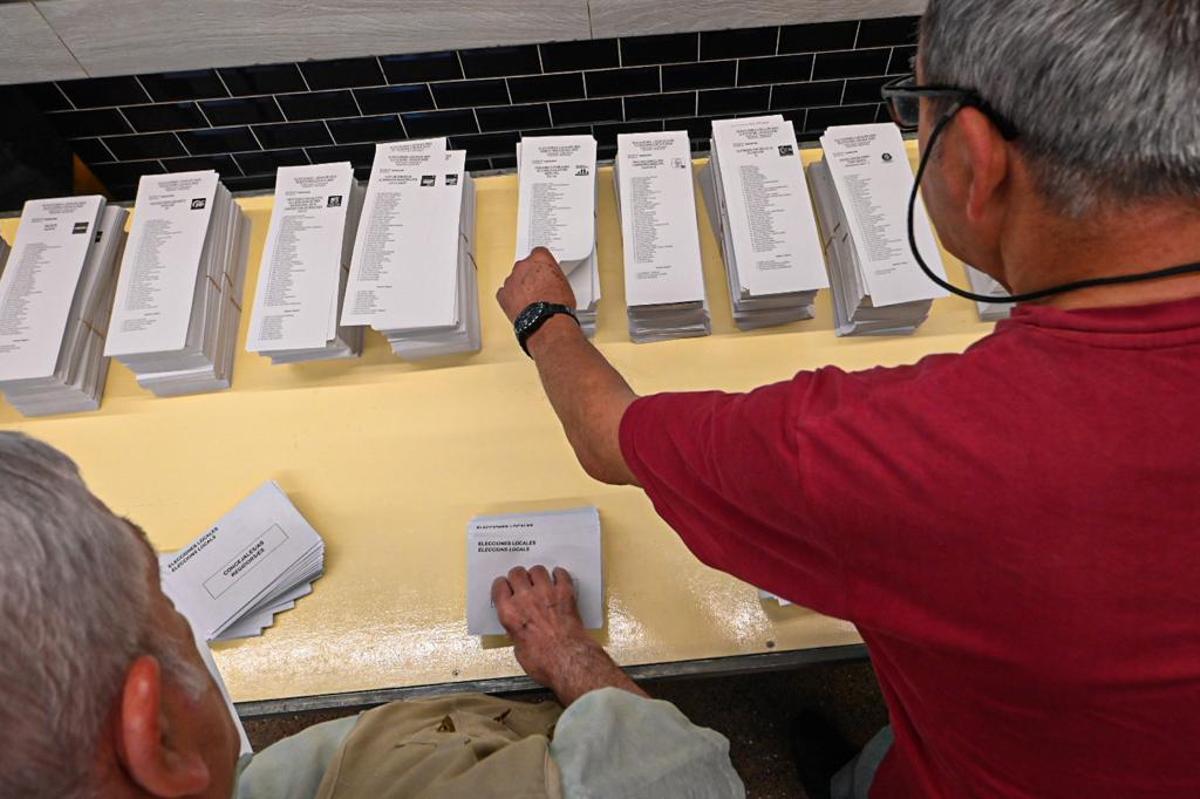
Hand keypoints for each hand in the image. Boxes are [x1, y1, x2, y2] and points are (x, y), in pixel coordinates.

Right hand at [492, 565, 647, 704]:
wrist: (568, 661)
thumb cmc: (545, 661)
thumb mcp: (519, 651)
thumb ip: (516, 634)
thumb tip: (520, 633)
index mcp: (509, 613)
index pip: (499, 587)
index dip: (502, 586)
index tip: (505, 587)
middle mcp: (525, 599)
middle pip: (516, 573)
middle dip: (518, 577)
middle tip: (522, 582)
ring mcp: (546, 593)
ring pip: (537, 570)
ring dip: (537, 575)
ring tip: (540, 580)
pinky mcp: (565, 593)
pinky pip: (561, 574)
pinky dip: (559, 575)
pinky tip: (559, 578)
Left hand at [496, 247, 576, 323]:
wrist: (546, 321)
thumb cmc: (557, 304)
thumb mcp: (564, 283)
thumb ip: (552, 276)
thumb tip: (550, 281)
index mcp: (540, 259)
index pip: (539, 253)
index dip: (542, 264)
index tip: (543, 271)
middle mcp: (523, 266)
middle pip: (524, 266)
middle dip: (529, 275)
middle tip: (538, 288)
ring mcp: (511, 280)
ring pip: (514, 280)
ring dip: (520, 287)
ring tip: (530, 300)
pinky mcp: (502, 294)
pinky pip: (504, 293)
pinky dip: (510, 298)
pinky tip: (520, 305)